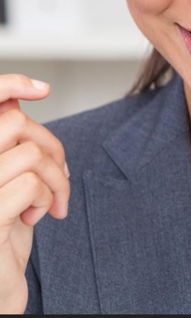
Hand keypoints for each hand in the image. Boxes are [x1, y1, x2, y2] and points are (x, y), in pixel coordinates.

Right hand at [0, 74, 69, 312]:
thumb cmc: (3, 234)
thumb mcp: (9, 183)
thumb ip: (11, 146)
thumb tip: (22, 98)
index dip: (8, 83)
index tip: (40, 88)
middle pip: (14, 123)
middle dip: (52, 146)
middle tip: (59, 176)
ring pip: (29, 152)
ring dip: (55, 177)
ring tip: (51, 201)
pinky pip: (31, 183)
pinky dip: (48, 197)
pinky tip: (38, 217)